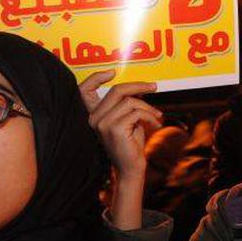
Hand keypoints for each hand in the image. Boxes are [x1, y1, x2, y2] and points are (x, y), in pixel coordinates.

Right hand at [80, 70, 161, 229]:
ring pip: (130, 102)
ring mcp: (102, 123)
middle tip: (154, 87)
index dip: (95, 77)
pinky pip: (137, 112)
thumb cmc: (131, 144)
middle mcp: (94, 118)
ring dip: (148, 107)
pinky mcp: (114, 129)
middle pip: (117, 90)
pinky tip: (155, 124)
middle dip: (138, 86)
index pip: (84, 90)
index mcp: (94, 115)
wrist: (131, 168)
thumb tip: (140, 86)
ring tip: (157, 116)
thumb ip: (129, 104)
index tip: (112, 72)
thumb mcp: (128, 120)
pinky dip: (150, 116)